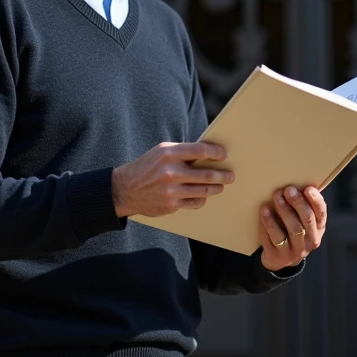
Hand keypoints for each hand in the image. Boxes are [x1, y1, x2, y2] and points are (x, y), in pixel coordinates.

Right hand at [111, 142, 234, 217]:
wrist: (125, 189)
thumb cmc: (147, 166)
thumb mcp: (161, 151)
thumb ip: (182, 151)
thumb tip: (208, 153)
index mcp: (168, 154)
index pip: (200, 151)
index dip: (216, 153)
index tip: (224, 155)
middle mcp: (171, 172)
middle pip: (206, 174)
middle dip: (222, 175)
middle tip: (231, 176)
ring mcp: (171, 191)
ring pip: (203, 190)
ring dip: (216, 188)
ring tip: (221, 185)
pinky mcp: (171, 205)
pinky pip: (194, 203)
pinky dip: (202, 199)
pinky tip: (204, 196)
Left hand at [258, 185, 326, 271]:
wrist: (279, 258)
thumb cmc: (290, 229)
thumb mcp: (301, 220)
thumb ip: (302, 205)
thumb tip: (296, 182)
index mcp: (318, 228)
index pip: (321, 213)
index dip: (316, 201)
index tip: (308, 188)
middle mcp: (310, 240)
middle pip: (307, 220)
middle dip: (298, 203)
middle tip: (288, 189)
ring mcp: (295, 250)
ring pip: (293, 230)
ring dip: (284, 211)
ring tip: (276, 196)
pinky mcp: (279, 256)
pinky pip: (274, 239)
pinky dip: (269, 223)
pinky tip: (264, 211)